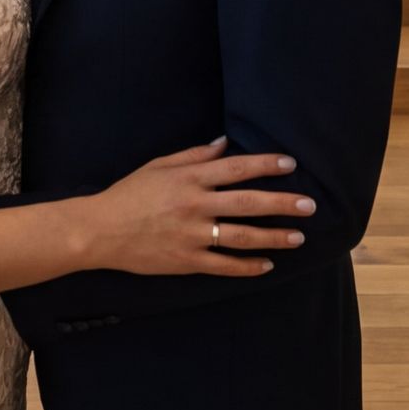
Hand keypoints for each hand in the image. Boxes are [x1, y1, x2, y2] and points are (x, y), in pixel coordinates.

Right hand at [82, 138, 313, 277]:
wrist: (100, 231)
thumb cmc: (129, 194)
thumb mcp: (158, 166)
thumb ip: (193, 155)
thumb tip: (224, 143)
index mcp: (189, 178)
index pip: (236, 168)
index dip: (265, 165)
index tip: (290, 163)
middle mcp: (195, 205)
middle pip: (247, 202)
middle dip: (281, 203)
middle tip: (309, 205)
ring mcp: (192, 235)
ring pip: (242, 236)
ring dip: (273, 237)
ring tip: (298, 237)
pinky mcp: (186, 261)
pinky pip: (224, 265)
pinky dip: (248, 266)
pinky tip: (267, 265)